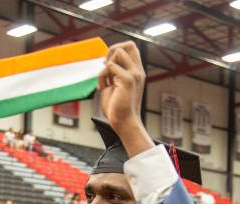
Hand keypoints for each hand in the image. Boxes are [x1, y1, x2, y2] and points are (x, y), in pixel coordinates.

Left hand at [97, 42, 153, 158]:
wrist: (123, 123)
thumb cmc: (117, 108)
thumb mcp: (115, 86)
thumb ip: (113, 73)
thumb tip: (105, 61)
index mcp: (136, 72)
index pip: (131, 48)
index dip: (117, 50)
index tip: (107, 64)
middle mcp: (138, 71)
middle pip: (129, 44)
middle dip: (112, 50)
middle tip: (104, 65)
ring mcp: (134, 74)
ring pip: (118, 52)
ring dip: (106, 65)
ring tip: (104, 81)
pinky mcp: (127, 79)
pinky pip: (109, 66)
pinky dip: (101, 76)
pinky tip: (102, 88)